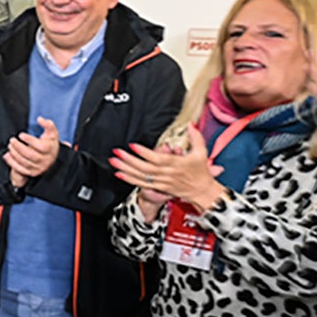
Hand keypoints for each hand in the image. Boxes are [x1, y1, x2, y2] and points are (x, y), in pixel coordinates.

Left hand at [3, 117, 59, 187]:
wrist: (51, 158)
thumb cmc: (49, 143)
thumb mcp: (52, 133)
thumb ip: (48, 125)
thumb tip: (40, 119)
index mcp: (50, 150)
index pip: (41, 147)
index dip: (30, 140)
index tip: (21, 135)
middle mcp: (46, 160)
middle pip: (31, 155)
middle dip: (19, 147)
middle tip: (11, 140)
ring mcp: (39, 168)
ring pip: (25, 162)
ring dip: (15, 154)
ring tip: (10, 145)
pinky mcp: (32, 173)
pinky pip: (21, 169)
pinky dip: (12, 163)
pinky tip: (7, 155)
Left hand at [110, 125, 226, 212]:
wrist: (203, 192)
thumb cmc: (201, 172)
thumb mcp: (201, 152)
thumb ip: (196, 137)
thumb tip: (191, 124)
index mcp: (176, 164)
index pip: (158, 158)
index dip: (144, 152)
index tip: (133, 145)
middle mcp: (167, 174)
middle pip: (145, 167)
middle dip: (129, 160)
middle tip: (117, 152)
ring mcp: (162, 182)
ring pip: (141, 176)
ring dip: (125, 169)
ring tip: (114, 161)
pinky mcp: (159, 187)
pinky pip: (141, 184)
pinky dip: (129, 179)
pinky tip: (119, 174)